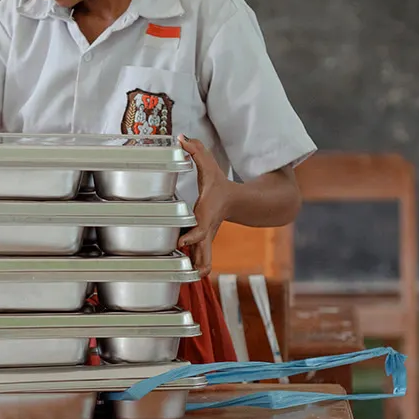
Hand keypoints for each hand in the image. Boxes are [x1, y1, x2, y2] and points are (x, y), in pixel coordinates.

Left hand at [174, 137, 230, 274]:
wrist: (237, 201)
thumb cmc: (218, 184)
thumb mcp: (209, 166)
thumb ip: (196, 151)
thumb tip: (181, 137)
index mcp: (206, 214)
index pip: (199, 227)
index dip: (192, 235)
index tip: (182, 242)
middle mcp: (207, 229)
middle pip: (204, 249)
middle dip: (200, 260)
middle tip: (194, 273)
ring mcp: (208, 238)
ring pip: (205, 258)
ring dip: (200, 269)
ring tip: (193, 281)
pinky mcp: (205, 243)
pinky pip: (202, 258)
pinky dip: (198, 267)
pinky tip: (190, 278)